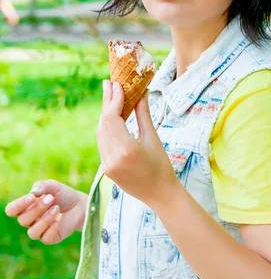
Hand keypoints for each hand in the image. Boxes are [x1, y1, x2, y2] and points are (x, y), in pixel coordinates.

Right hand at [5, 180, 87, 244]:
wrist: (80, 204)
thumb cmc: (63, 195)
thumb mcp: (53, 186)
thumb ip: (42, 186)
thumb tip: (33, 192)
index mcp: (26, 207)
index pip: (11, 210)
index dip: (18, 205)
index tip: (32, 197)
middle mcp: (30, 220)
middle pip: (22, 220)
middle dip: (37, 208)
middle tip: (51, 199)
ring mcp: (39, 230)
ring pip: (32, 233)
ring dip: (45, 220)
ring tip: (57, 208)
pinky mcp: (50, 238)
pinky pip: (45, 238)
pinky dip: (53, 227)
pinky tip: (60, 218)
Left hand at [96, 80, 182, 209]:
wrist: (160, 195)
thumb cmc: (162, 166)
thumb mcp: (153, 138)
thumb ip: (142, 115)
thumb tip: (140, 93)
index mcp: (126, 149)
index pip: (112, 118)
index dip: (113, 99)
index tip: (117, 84)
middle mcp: (112, 157)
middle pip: (103, 123)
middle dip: (107, 102)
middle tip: (109, 83)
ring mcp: (107, 165)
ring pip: (100, 133)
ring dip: (105, 114)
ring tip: (110, 96)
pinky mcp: (106, 169)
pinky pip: (102, 143)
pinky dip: (106, 128)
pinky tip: (111, 118)